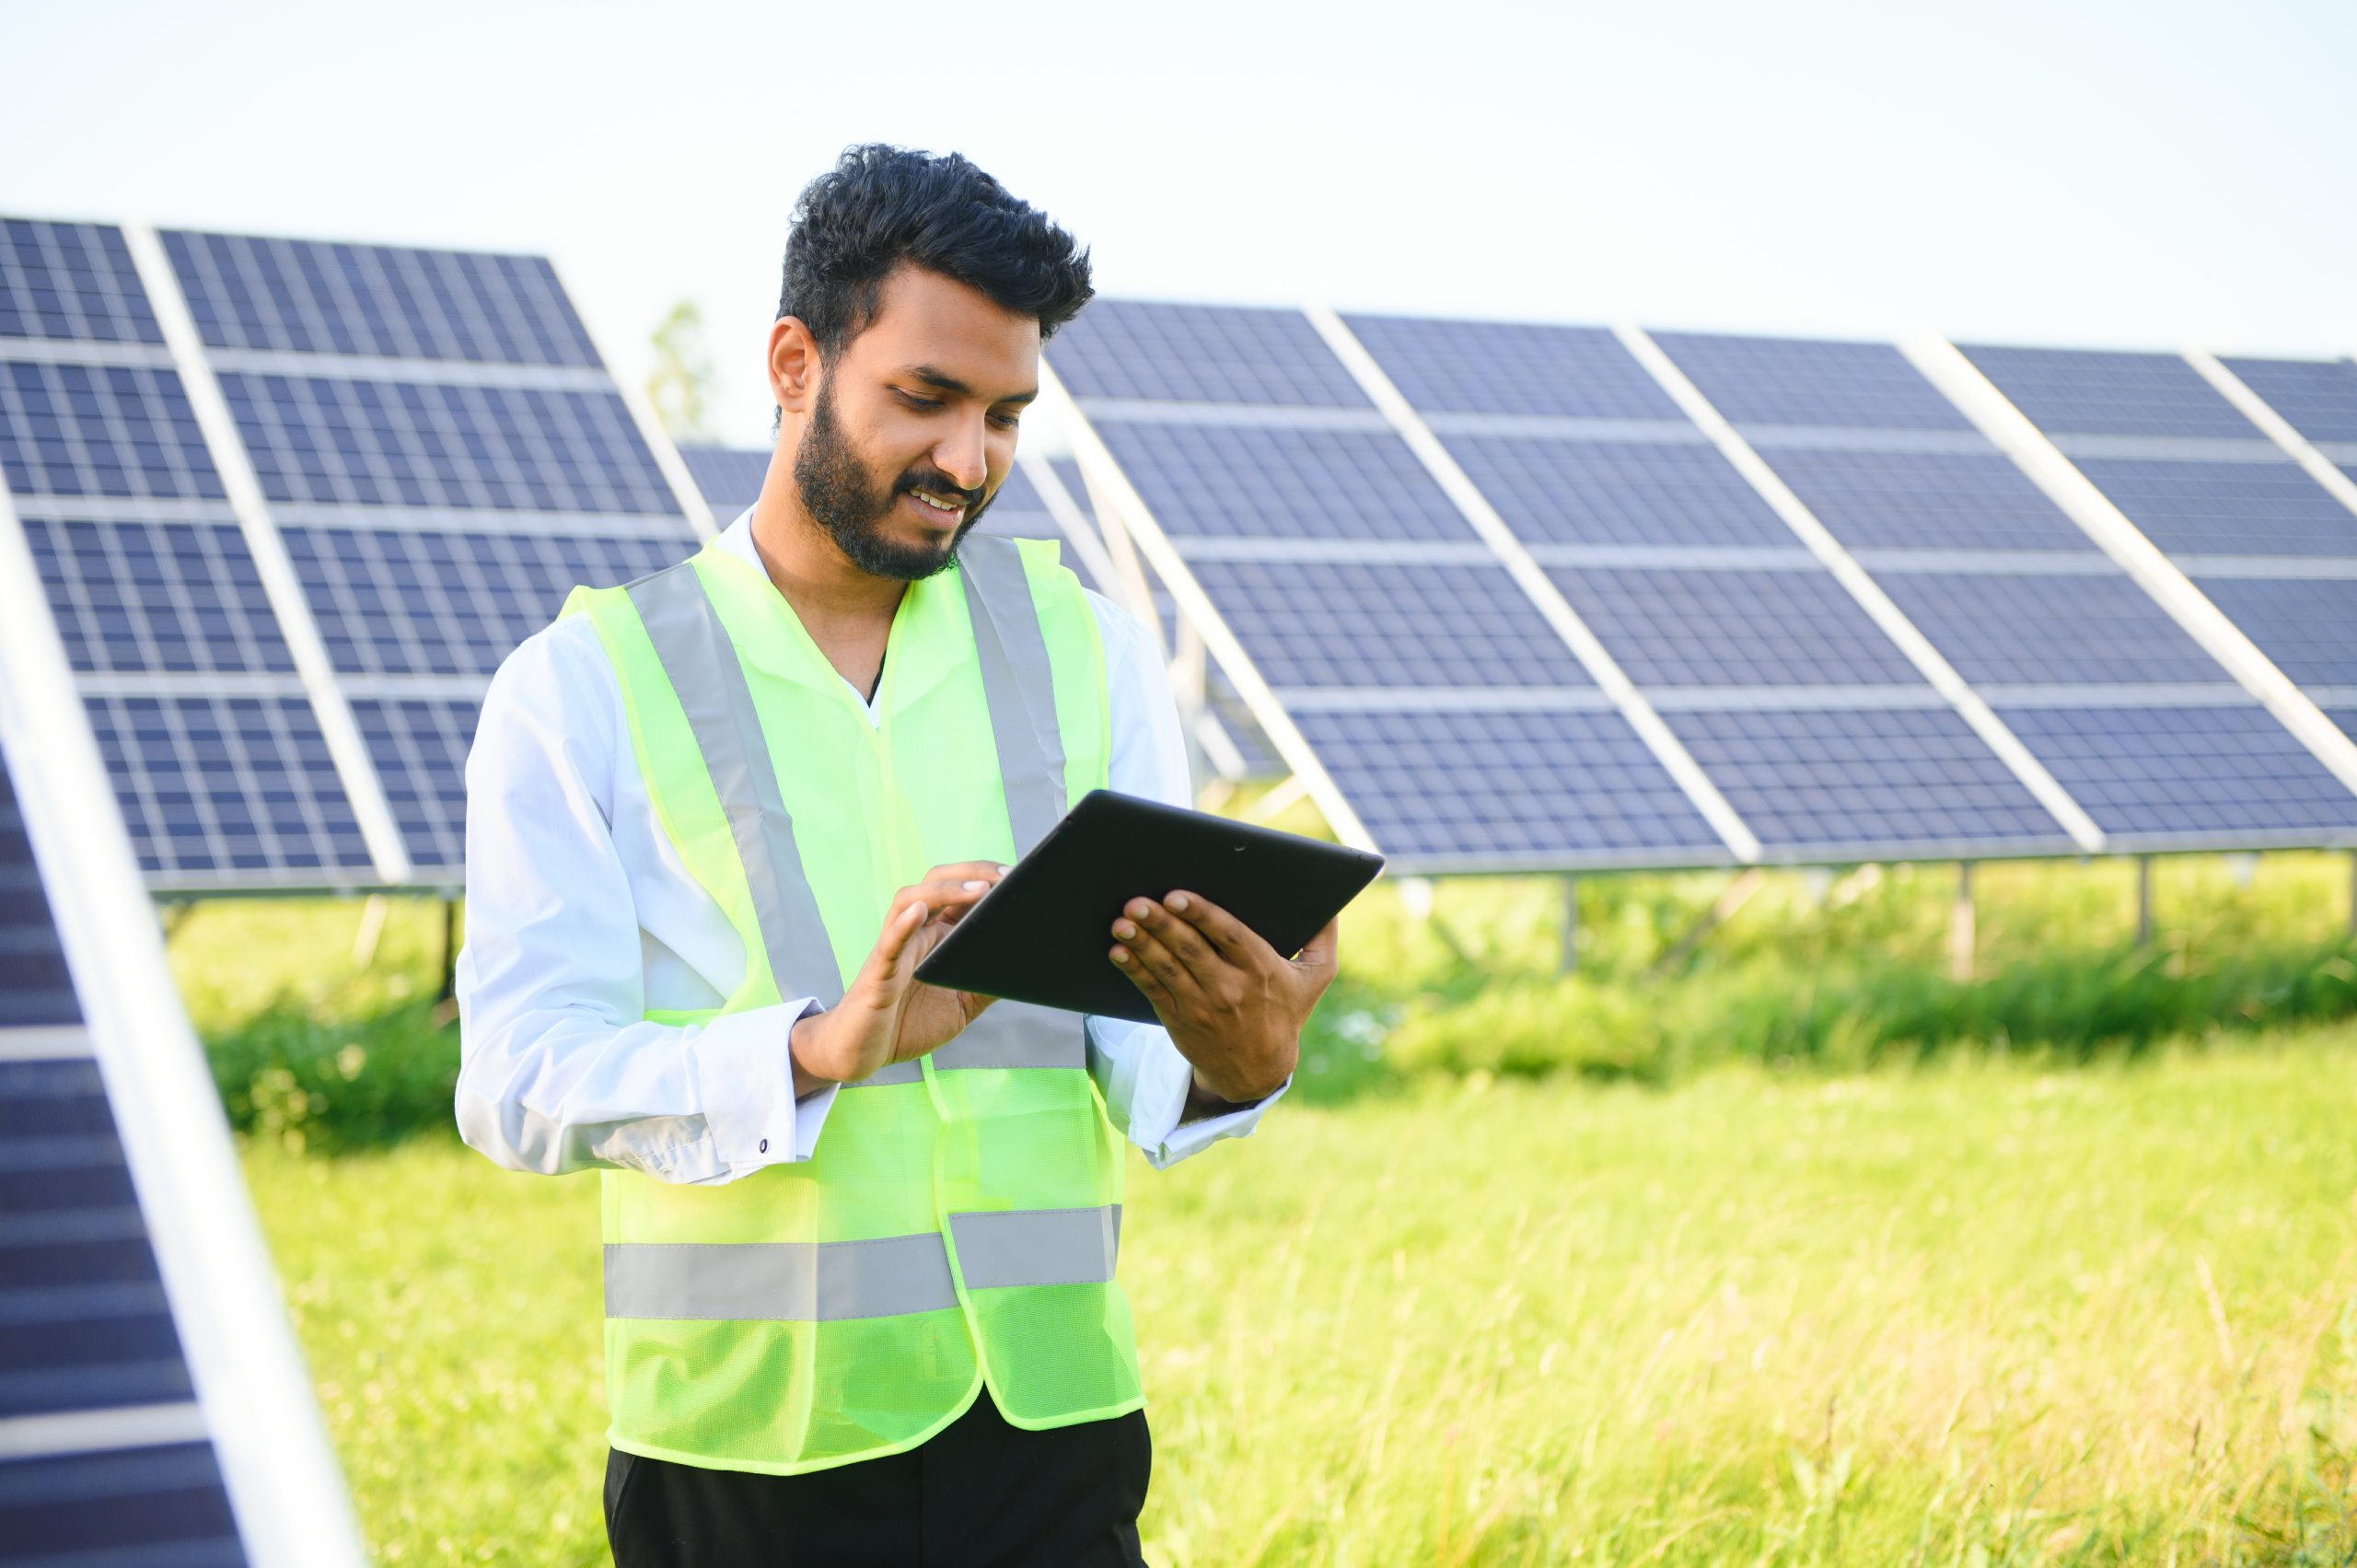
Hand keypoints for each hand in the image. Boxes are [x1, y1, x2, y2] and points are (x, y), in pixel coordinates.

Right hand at [789, 861, 1005, 1090]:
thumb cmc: (908, 1023)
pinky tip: (919, 912)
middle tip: (1007, 875)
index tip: (1019, 876)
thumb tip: (1025, 968)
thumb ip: (987, 984)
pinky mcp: (878, 974)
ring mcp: (895, 950)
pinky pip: (889, 943)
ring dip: (945, 890)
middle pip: (937, 884)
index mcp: (936, 938)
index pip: (961, 894)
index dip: (988, 879)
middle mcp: (915, 934)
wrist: (861, 1052)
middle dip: (972, 872)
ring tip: (979, 889)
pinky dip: (903, 925)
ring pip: (911, 901)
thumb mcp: (962, 1005)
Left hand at [1108, 892, 1337, 1103]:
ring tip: (1121, 922)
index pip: (1229, 936)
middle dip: (1161, 923)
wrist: (1258, 1071)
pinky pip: (1152, 991)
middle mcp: (1230, 988)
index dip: (1201, 914)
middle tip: (1136, 901)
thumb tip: (1333, 901)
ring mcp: (1201, 1005)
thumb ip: (1323, 937)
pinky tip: (1118, 952)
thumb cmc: (1286, 1012)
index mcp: (1261, 969)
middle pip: (1190, 949)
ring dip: (1141, 944)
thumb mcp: (1315, 978)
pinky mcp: (1178, 1019)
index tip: (1177, 895)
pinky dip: (1133, 970)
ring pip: (1167, 968)